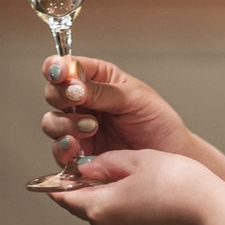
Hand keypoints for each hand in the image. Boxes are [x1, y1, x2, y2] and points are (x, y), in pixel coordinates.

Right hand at [41, 55, 194, 167]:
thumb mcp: (133, 98)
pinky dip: (63, 149)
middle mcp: (83, 103)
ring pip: (51, 122)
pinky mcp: (79, 156)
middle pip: (52, 93)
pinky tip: (76, 148)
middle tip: (78, 99)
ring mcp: (78, 130)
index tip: (59, 73)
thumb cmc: (158, 122)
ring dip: (64, 124)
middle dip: (60, 95)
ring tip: (90, 128)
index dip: (56, 68)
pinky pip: (59, 152)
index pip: (66, 66)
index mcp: (96, 78)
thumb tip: (72, 81)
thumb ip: (101, 90)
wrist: (172, 159)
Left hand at [51, 149, 216, 224]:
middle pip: (87, 208)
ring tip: (139, 182)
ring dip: (114, 201)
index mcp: (100, 210)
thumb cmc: (176, 183)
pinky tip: (149, 199)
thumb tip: (82, 169)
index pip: (65, 198)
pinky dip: (129, 215)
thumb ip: (102, 164)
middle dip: (95, 189)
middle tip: (115, 168)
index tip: (60, 173)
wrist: (214, 215)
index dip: (61, 182)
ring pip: (107, 219)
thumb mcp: (134, 160)